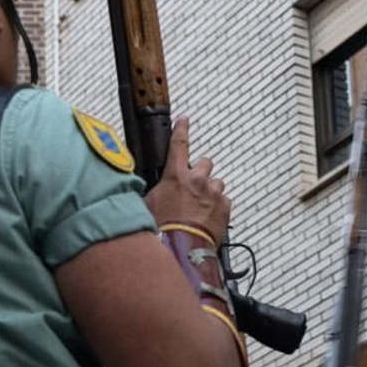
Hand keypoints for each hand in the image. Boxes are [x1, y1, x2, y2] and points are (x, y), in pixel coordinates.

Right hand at [144, 116, 231, 240]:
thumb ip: (152, 190)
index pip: (179, 143)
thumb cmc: (163, 228)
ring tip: (200, 207)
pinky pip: (224, 201)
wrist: (182, 247)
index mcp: (176, 175)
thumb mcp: (148, 204)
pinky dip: (218, 207)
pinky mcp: (225, 207)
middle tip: (194, 186)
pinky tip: (208, 217)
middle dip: (201, 171)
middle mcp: (197, 180)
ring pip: (217, 183)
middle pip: (205, 162)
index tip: (184, 120)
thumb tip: (141, 188)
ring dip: (210, 191)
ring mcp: (213, 193)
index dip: (181, 129)